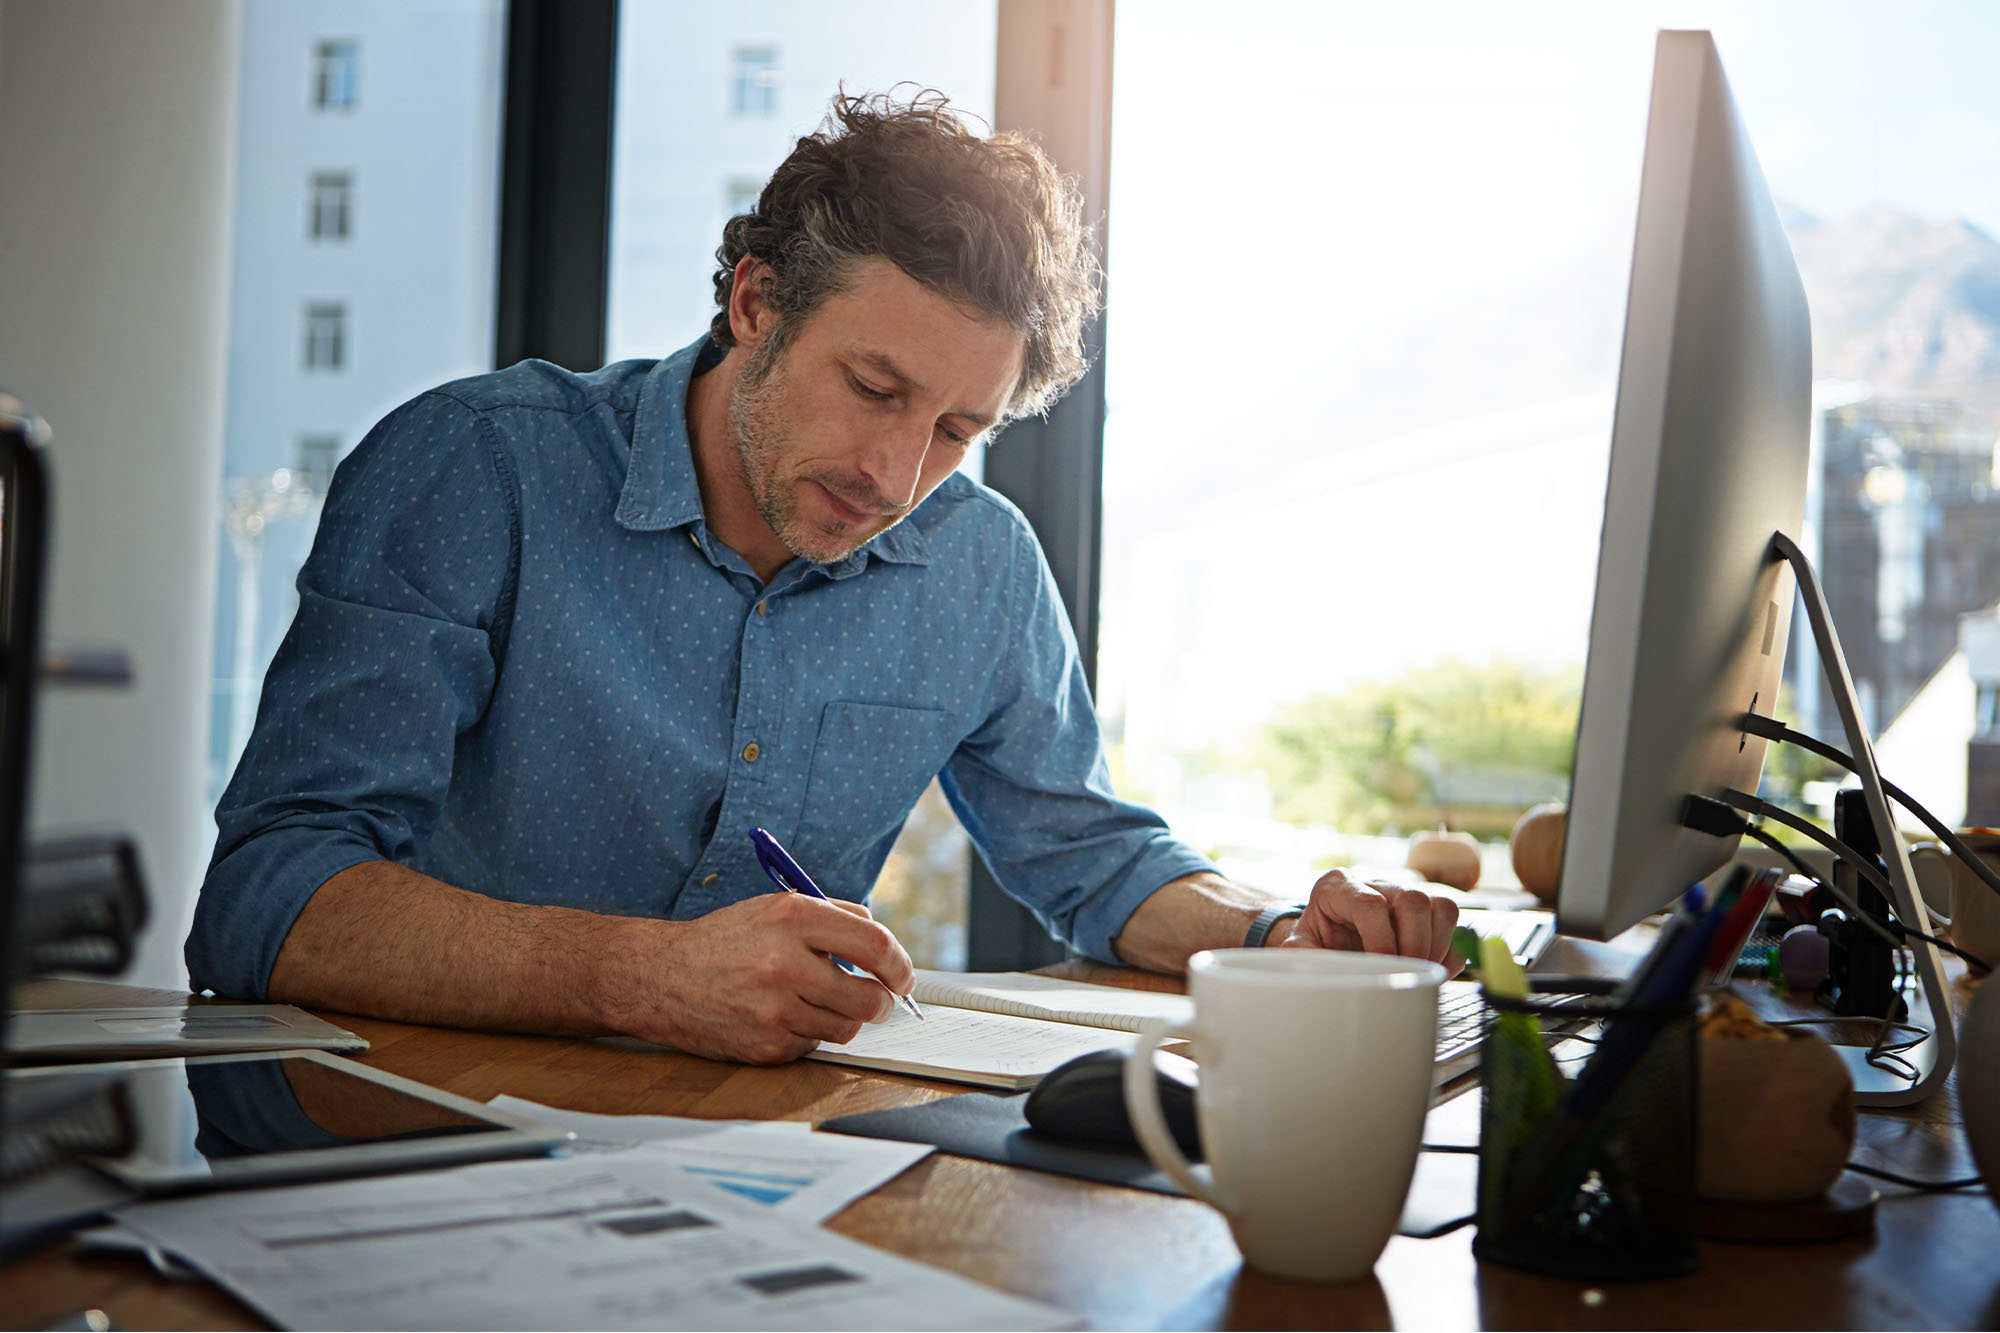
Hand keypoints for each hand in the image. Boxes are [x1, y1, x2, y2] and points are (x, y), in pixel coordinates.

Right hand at [597, 893, 915, 1063]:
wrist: (661, 977)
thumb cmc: (725, 941)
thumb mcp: (775, 909)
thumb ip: (833, 917)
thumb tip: (883, 941)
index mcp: (794, 919)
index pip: (875, 945)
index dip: (900, 966)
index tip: (903, 977)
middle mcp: (785, 963)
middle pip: (870, 998)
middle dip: (881, 1002)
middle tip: (875, 999)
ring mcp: (775, 1009)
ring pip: (846, 1027)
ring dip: (842, 1018)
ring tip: (815, 1002)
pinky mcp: (766, 1045)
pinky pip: (814, 1046)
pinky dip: (808, 1034)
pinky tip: (781, 1017)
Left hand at [1280, 868, 1463, 976]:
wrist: (1328, 937)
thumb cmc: (1315, 939)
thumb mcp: (1300, 947)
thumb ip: (1303, 957)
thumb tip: (1325, 972)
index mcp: (1339, 886)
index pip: (1370, 904)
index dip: (1381, 939)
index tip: (1382, 966)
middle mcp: (1377, 884)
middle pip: (1413, 900)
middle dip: (1415, 944)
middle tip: (1405, 973)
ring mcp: (1405, 894)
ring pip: (1440, 906)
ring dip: (1436, 945)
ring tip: (1419, 972)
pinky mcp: (1426, 911)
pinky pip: (1449, 921)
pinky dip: (1447, 951)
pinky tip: (1429, 971)